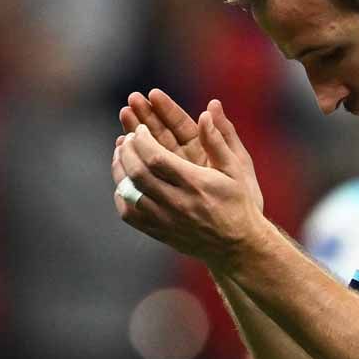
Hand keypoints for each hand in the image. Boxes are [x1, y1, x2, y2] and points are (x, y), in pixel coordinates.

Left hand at [111, 102, 264, 267]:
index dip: (143, 140)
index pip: (156, 158)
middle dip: (128, 150)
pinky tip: (124, 181)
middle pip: (138, 173)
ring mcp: (166, 220)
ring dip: (120, 169)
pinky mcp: (159, 232)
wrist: (237, 246)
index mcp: (196, 184)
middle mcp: (178, 203)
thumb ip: (218, 140)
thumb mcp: (236, 169)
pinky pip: (129, 213)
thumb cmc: (238, 202)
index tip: (142, 130)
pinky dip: (121, 194)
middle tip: (129, 137)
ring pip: (129, 192)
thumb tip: (206, 112)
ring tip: (121, 152)